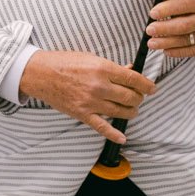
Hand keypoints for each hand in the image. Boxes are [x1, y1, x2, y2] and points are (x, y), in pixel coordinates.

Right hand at [19, 50, 153, 145]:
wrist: (41, 74)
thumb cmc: (65, 63)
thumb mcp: (91, 58)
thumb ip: (112, 68)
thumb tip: (130, 71)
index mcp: (103, 68)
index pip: (134, 79)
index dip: (147, 85)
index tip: (152, 88)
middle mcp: (99, 86)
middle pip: (130, 97)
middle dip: (139, 98)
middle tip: (139, 97)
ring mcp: (91, 102)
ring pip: (121, 112)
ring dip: (131, 111)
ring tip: (131, 109)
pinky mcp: (82, 114)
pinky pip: (102, 127)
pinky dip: (114, 134)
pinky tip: (122, 137)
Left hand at [147, 0, 194, 57]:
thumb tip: (157, 1)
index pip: (184, 5)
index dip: (166, 10)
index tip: (152, 13)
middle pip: (184, 26)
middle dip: (164, 29)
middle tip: (149, 30)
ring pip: (187, 40)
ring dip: (167, 43)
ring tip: (152, 43)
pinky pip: (194, 50)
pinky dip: (179, 52)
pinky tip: (166, 51)